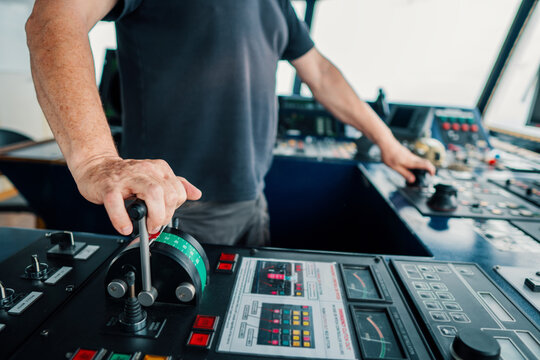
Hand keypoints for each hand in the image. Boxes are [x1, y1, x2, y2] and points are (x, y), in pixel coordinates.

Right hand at [71, 156, 201, 234]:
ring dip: (153, 215)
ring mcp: (127, 178)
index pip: (178, 191)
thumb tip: (196, 194)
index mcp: (159, 169)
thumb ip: (176, 184)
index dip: (173, 208)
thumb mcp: (154, 177)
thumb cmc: (125, 175)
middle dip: (165, 215)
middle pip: (169, 193)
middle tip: (154, 224)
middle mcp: (145, 170)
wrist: (96, 166)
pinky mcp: (109, 187)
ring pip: (152, 193)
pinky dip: (122, 219)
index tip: (163, 216)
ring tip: (146, 226)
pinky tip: (125, 227)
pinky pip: (117, 203)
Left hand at [379, 139, 435, 182]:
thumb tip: (412, 180)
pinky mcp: (407, 153)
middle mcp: (412, 157)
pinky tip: (411, 167)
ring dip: (423, 166)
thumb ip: (405, 173)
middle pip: (425, 162)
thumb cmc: (389, 155)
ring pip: (420, 160)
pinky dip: (417, 163)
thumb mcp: (395, 167)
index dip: (431, 169)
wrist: (386, 143)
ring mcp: (410, 154)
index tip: (432, 174)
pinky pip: (415, 159)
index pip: (425, 164)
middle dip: (429, 168)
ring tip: (421, 172)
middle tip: (429, 174)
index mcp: (411, 162)